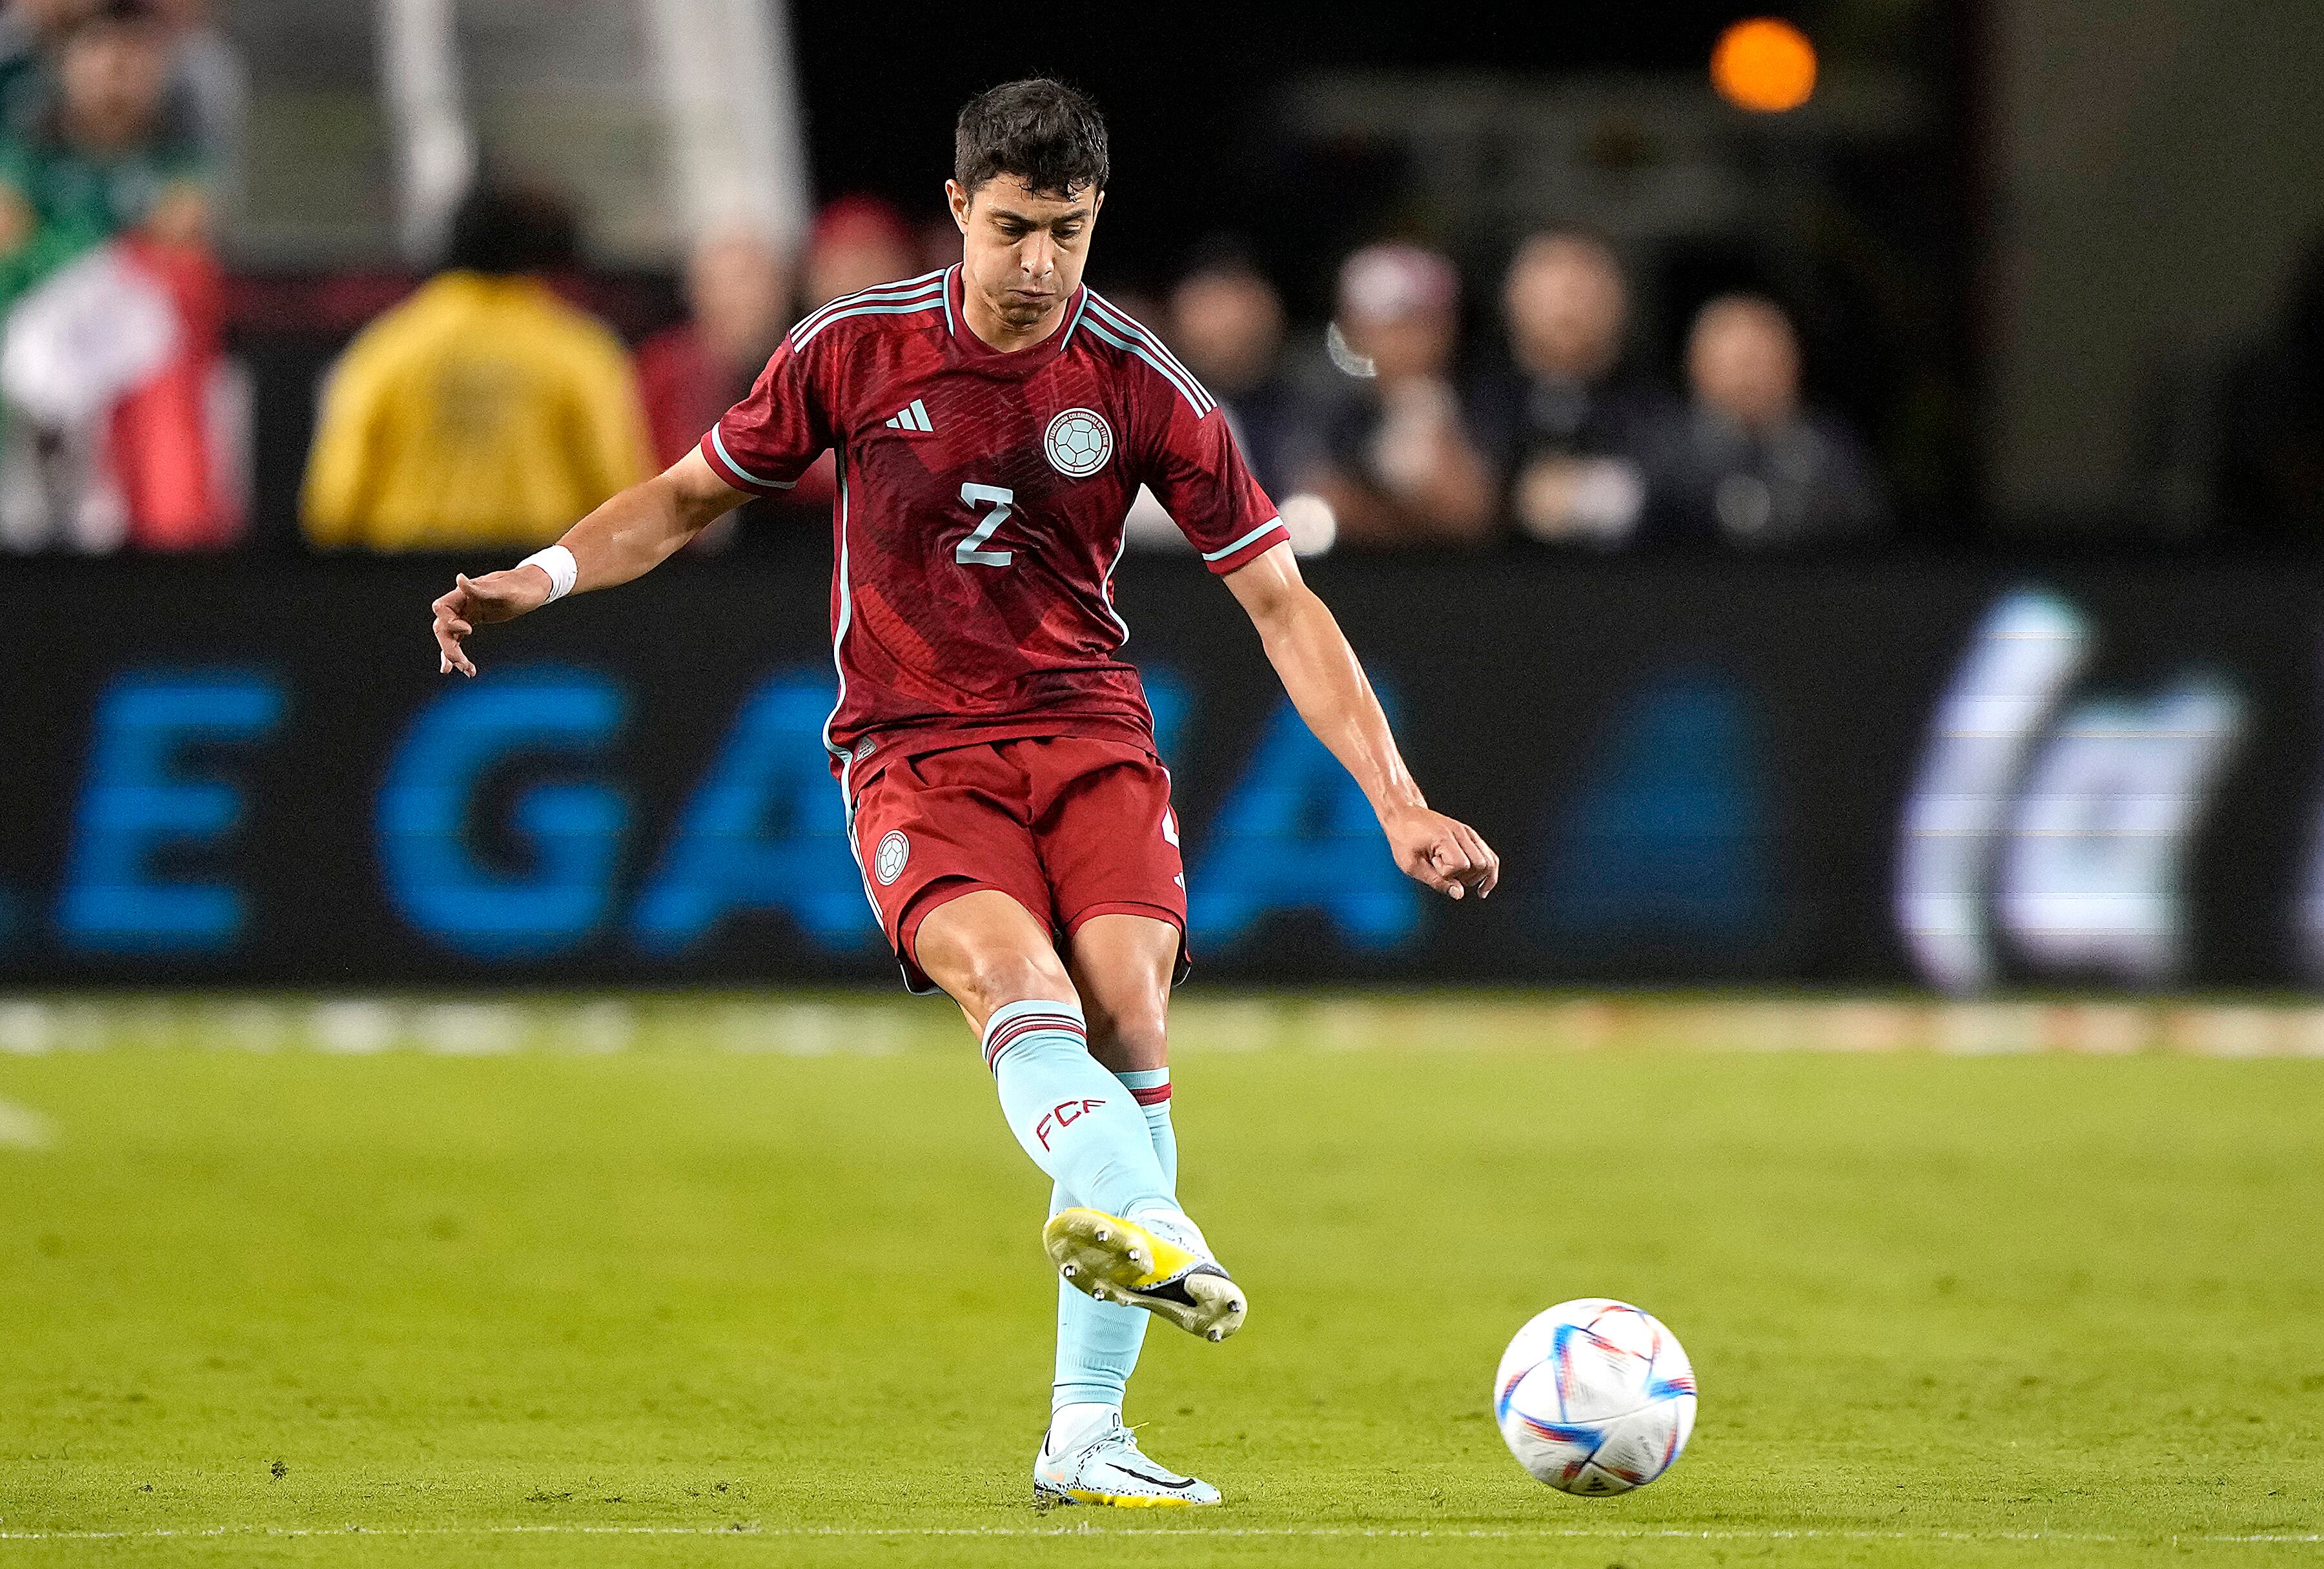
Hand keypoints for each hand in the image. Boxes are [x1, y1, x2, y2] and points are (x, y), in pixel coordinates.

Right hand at [431, 567, 550, 676]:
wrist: (531, 587)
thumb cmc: (519, 586)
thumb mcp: (502, 588)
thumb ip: (480, 588)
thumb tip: (459, 579)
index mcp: (464, 593)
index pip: (442, 608)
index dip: (449, 622)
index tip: (469, 630)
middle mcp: (461, 604)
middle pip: (443, 627)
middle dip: (449, 646)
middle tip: (462, 663)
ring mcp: (465, 613)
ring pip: (449, 636)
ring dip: (453, 655)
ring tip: (466, 670)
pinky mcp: (472, 622)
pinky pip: (457, 639)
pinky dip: (457, 653)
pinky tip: (463, 668)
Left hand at [1382, 805, 1499, 900]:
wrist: (1404, 815)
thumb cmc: (1404, 838)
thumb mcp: (1411, 864)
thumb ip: (1436, 881)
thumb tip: (1458, 894)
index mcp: (1444, 838)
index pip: (1461, 865)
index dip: (1448, 874)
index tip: (1433, 867)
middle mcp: (1461, 833)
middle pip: (1481, 864)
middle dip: (1466, 878)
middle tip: (1446, 874)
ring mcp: (1468, 833)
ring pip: (1490, 861)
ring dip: (1479, 876)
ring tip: (1460, 879)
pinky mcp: (1470, 836)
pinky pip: (1490, 855)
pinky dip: (1489, 872)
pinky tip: (1483, 885)